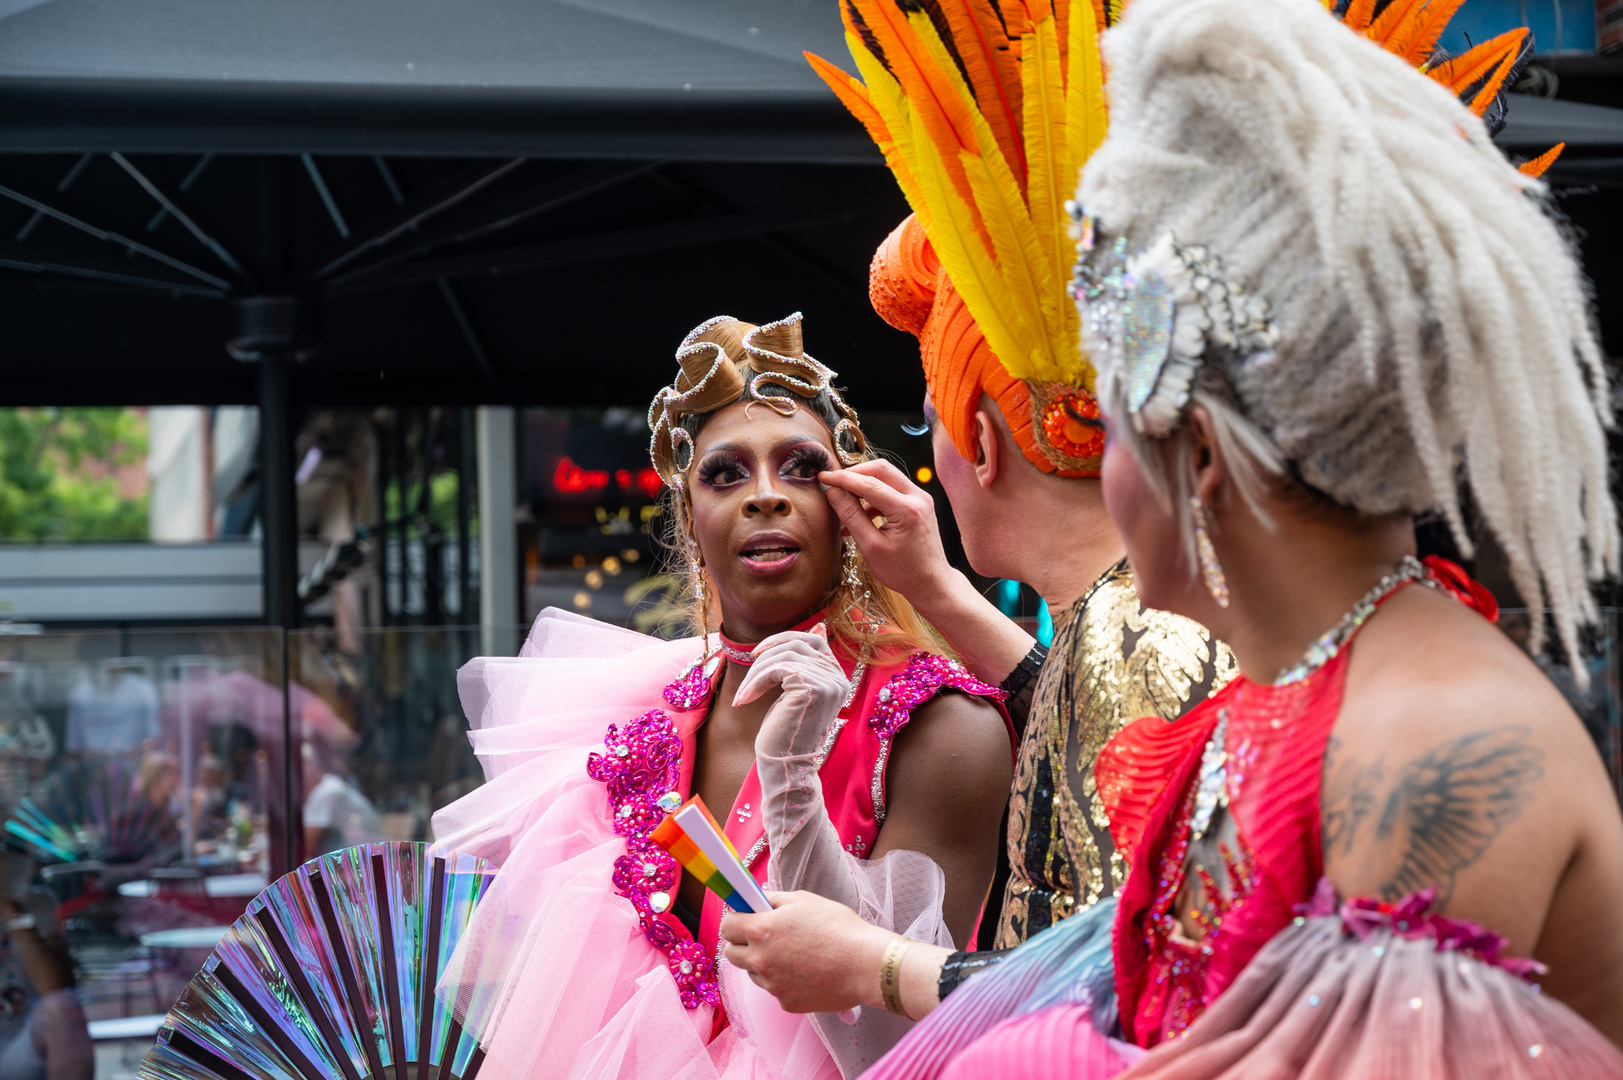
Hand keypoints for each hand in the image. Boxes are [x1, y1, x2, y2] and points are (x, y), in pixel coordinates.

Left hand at [721, 890, 892, 1012]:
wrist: (865, 965)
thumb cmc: (839, 928)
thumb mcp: (804, 900)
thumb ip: (774, 899)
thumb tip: (757, 901)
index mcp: (761, 930)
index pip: (727, 926)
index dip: (736, 919)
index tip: (745, 918)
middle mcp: (761, 960)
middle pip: (732, 953)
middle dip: (743, 943)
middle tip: (766, 936)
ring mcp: (773, 985)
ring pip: (754, 973)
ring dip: (764, 963)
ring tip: (793, 954)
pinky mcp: (787, 1003)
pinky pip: (775, 989)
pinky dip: (784, 981)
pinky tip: (806, 971)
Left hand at [734, 624, 850, 761]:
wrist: (784, 767)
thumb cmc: (785, 733)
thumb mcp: (796, 691)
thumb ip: (807, 662)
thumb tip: (821, 625)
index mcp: (838, 678)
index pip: (815, 640)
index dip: (784, 639)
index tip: (758, 653)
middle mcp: (838, 678)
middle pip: (798, 643)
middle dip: (767, 650)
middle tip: (748, 662)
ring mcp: (828, 682)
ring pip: (784, 654)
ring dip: (757, 671)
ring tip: (744, 693)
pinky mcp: (811, 687)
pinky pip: (776, 668)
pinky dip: (755, 681)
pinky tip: (744, 699)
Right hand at [820, 461, 954, 604]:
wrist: (931, 583)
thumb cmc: (901, 571)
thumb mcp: (870, 547)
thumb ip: (851, 516)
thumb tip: (834, 492)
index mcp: (907, 509)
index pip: (868, 483)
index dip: (842, 479)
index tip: (822, 477)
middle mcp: (918, 497)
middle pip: (880, 469)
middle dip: (854, 474)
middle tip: (833, 484)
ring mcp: (921, 498)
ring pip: (886, 477)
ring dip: (863, 485)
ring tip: (844, 504)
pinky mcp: (919, 503)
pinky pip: (892, 490)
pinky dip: (873, 497)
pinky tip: (859, 517)